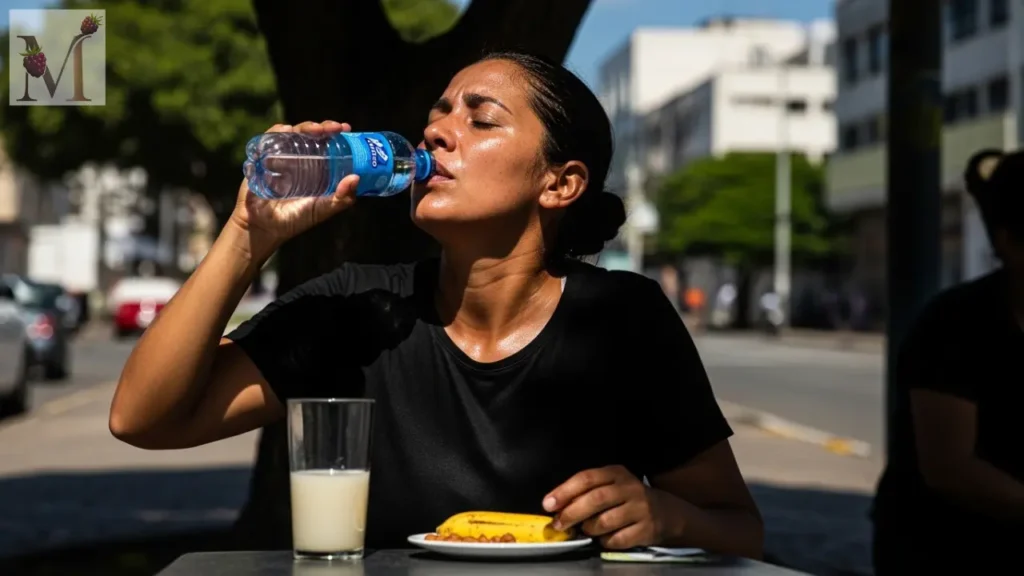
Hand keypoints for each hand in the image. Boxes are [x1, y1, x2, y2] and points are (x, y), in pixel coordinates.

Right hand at [228, 121, 359, 257]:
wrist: (263, 227)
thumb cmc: (294, 219)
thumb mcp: (322, 210)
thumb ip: (340, 199)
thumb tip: (356, 178)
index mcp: (315, 167)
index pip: (326, 144)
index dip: (336, 134)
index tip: (345, 128)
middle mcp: (299, 158)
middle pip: (311, 135)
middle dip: (323, 127)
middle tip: (334, 128)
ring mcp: (280, 156)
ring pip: (293, 133)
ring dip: (305, 127)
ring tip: (315, 130)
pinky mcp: (262, 157)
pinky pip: (268, 140)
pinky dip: (276, 132)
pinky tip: (285, 130)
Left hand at [543, 465, 675, 548]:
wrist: (666, 512)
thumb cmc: (627, 498)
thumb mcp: (610, 486)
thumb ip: (586, 492)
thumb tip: (556, 506)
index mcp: (616, 473)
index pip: (587, 478)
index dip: (565, 491)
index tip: (548, 504)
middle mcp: (630, 488)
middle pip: (595, 498)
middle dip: (572, 512)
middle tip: (558, 523)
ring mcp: (640, 508)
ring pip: (605, 521)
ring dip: (589, 529)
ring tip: (587, 530)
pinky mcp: (646, 529)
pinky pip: (617, 539)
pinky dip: (605, 541)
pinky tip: (605, 538)